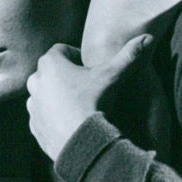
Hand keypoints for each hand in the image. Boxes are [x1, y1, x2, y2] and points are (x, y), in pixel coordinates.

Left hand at [26, 35, 152, 158]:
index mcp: (50, 63)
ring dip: (56, 96)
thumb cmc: (94, 103)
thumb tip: (148, 37)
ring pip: (44, 94)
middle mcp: (36, 82)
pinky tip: (71, 122)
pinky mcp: (33, 126)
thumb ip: (129, 55)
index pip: (61, 50)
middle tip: (84, 86)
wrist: (82, 143)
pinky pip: (42, 116)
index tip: (90, 68)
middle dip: (64, 75)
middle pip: (50, 70)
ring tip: (77, 104)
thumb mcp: (113, 75)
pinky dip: (53, 117)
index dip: (77, 56)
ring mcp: (32, 106)